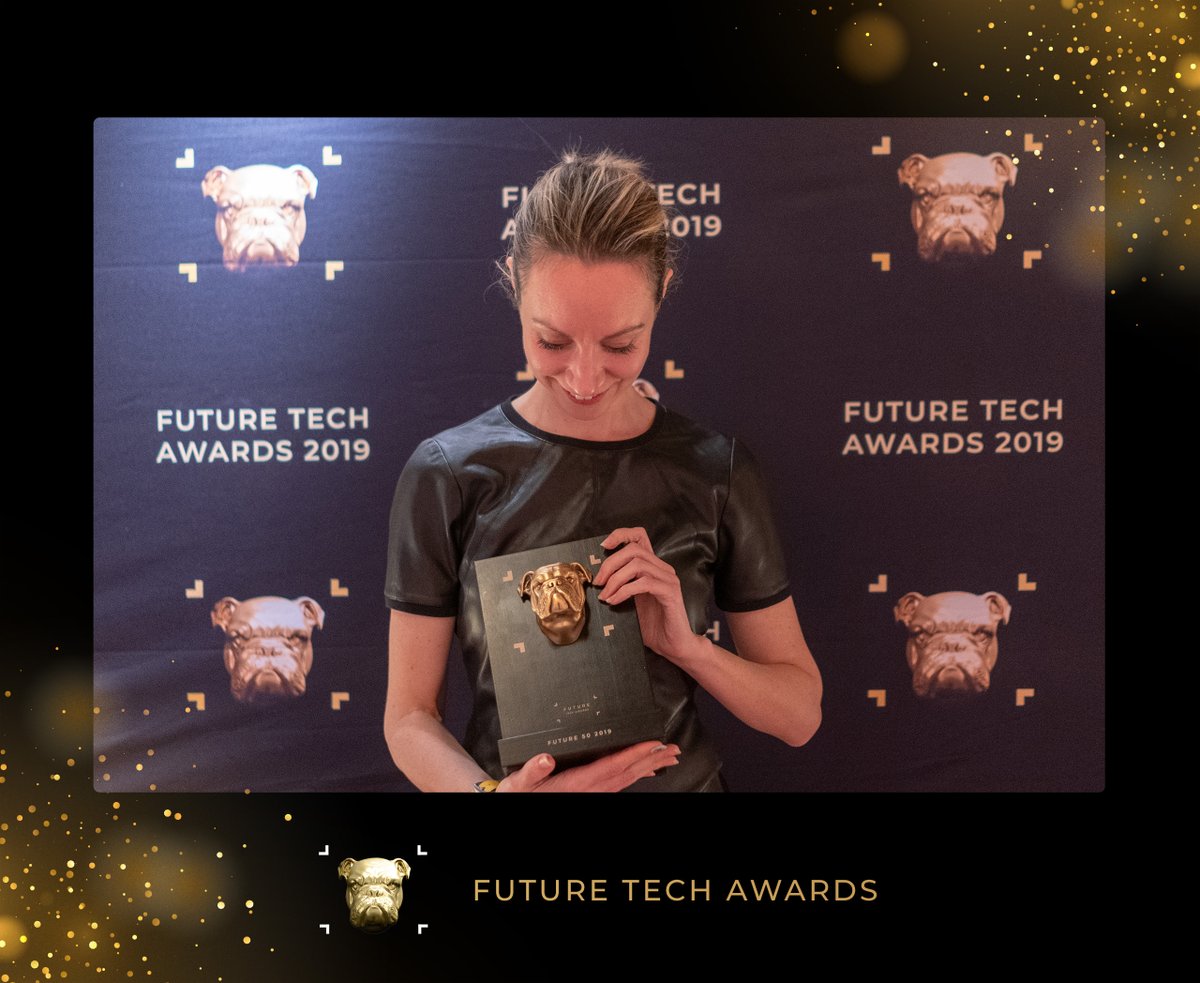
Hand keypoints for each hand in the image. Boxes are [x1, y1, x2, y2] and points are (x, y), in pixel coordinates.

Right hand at [496, 741, 679, 791]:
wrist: (518, 804)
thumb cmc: (519, 794)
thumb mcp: (520, 783)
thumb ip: (532, 771)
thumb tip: (545, 759)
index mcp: (576, 784)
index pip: (612, 766)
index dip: (634, 754)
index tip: (653, 743)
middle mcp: (590, 790)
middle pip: (627, 773)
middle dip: (652, 760)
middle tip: (674, 750)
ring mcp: (593, 794)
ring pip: (627, 780)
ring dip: (649, 767)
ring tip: (668, 758)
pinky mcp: (591, 793)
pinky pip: (620, 784)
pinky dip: (636, 774)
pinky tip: (645, 770)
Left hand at [594, 527, 704, 665]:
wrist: (673, 646)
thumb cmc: (652, 625)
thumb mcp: (630, 601)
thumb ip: (620, 586)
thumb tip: (595, 579)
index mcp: (653, 567)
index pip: (639, 536)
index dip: (620, 535)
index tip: (603, 546)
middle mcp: (663, 569)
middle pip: (633, 550)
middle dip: (610, 564)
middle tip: (598, 583)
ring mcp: (669, 579)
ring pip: (637, 564)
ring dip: (615, 579)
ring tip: (605, 596)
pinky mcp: (670, 592)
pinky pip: (644, 583)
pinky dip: (624, 591)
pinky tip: (615, 602)